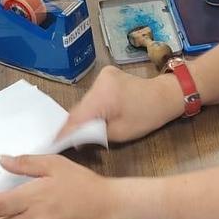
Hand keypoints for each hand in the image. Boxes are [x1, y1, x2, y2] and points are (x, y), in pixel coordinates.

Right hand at [58, 65, 184, 143]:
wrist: (165, 95)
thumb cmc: (147, 116)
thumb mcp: (119, 133)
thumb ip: (94, 134)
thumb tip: (75, 137)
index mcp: (103, 96)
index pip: (76, 116)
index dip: (64, 131)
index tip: (53, 143)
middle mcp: (99, 81)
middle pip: (79, 107)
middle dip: (74, 124)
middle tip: (66, 141)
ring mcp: (102, 75)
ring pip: (85, 101)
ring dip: (83, 115)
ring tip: (80, 131)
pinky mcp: (106, 74)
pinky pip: (93, 95)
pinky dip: (92, 106)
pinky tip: (94, 116)